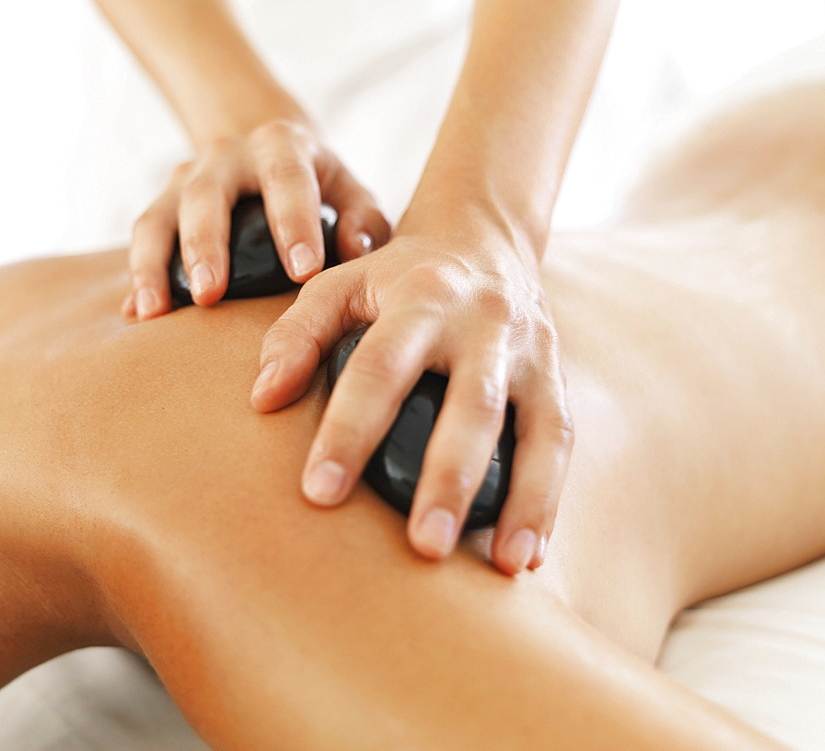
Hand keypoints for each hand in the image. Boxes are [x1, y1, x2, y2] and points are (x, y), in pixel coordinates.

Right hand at [122, 120, 390, 318]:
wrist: (270, 153)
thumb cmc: (321, 188)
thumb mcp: (351, 192)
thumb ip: (364, 220)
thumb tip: (357, 251)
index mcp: (281, 146)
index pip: (287, 179)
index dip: (294, 223)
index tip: (304, 271)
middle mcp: (226, 156)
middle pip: (206, 195)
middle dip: (206, 246)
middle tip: (210, 296)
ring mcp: (185, 178)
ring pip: (159, 216)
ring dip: (154, 265)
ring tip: (155, 312)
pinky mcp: (162, 204)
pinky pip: (142, 238)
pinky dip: (137, 277)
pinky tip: (136, 314)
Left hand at [251, 207, 573, 574]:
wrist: (484, 238)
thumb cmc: (397, 275)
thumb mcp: (341, 284)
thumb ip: (298, 334)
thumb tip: (263, 399)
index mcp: (420, 297)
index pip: (380, 368)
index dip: (349, 430)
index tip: (320, 493)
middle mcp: (483, 323)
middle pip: (471, 405)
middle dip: (449, 478)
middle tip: (424, 547)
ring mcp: (529, 351)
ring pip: (537, 428)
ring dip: (525, 498)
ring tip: (505, 566)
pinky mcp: (555, 376)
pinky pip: (561, 440)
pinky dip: (548, 498)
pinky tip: (528, 555)